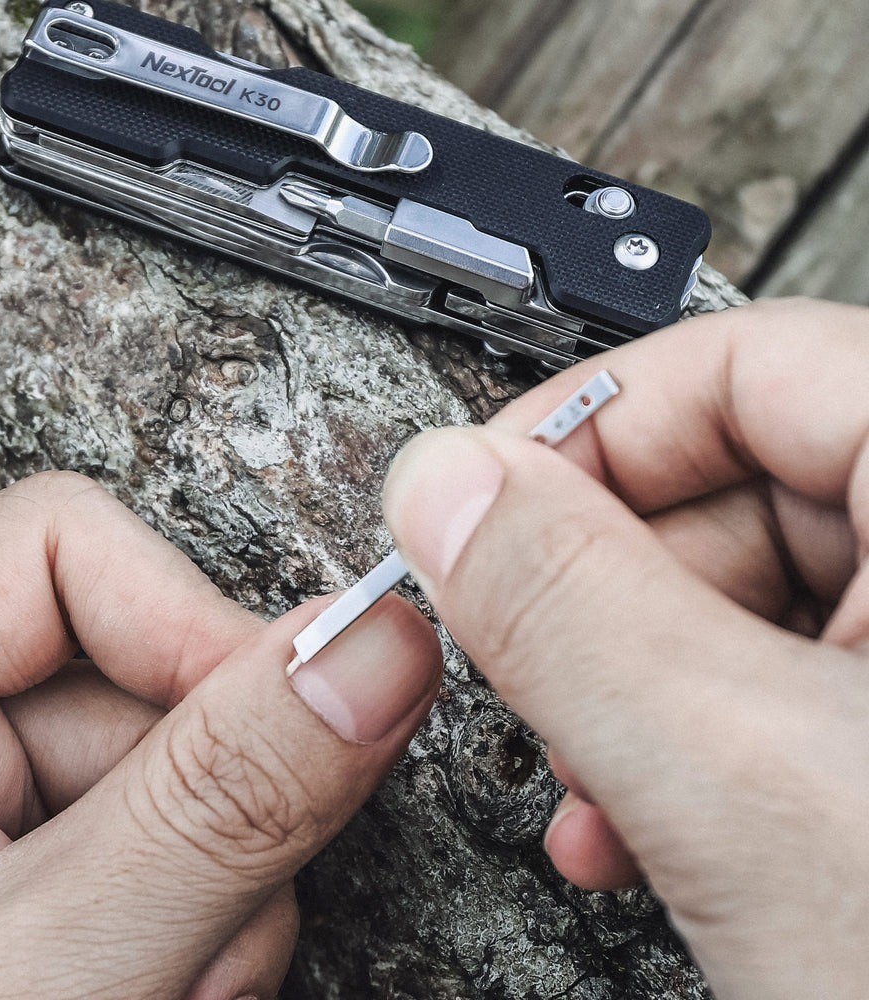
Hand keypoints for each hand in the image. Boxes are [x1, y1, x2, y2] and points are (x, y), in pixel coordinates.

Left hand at [0, 472, 440, 998]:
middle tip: (192, 949)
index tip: (292, 729)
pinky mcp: (40, 870)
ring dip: (218, 889)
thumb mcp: (41, 976)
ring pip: (187, 770)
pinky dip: (204, 927)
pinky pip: (180, 844)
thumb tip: (380, 642)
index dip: (192, 619)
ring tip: (168, 992)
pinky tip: (162, 990)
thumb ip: (223, 798)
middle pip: (146, 668)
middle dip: (215, 806)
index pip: (66, 544)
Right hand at [382, 298, 868, 999]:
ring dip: (635, 681)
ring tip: (591, 783)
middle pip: (741, 482)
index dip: (592, 429)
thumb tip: (444, 489)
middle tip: (527, 668)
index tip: (483, 509)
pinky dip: (693, 738)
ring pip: (747, 594)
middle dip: (601, 586)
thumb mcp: (753, 790)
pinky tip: (647, 819)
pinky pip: (778, 681)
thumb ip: (570, 611)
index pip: (748, 364)